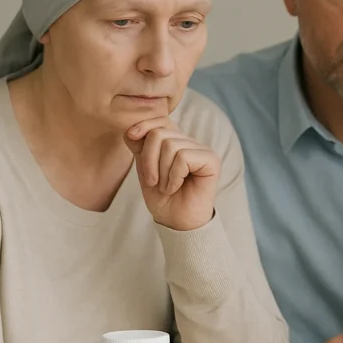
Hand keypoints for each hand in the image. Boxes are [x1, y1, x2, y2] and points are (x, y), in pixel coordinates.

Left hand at [124, 117, 220, 231]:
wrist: (176, 221)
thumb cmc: (163, 197)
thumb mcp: (145, 168)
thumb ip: (140, 147)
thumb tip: (131, 129)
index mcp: (177, 141)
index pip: (161, 120)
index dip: (144, 125)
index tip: (131, 136)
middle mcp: (191, 142)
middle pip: (160, 134)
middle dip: (149, 159)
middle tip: (152, 181)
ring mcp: (203, 150)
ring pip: (170, 146)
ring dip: (162, 172)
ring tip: (167, 187)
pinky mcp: (211, 160)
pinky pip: (183, 157)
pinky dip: (174, 176)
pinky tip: (177, 187)